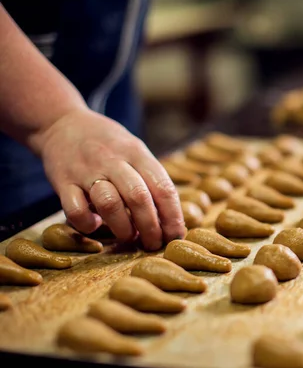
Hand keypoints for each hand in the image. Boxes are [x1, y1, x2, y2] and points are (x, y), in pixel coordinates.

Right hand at [39, 108, 185, 249]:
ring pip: (109, 204)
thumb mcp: (135, 150)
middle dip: (151, 227)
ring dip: (123, 228)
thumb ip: (150, 178)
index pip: (163, 187)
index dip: (173, 216)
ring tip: (128, 237)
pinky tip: (94, 225)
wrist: (62, 123)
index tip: (175, 236)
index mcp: (137, 153)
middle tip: (153, 244)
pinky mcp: (62, 182)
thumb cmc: (108, 145)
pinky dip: (87, 224)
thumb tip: (170, 219)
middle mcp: (113, 160)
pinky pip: (75, 210)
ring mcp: (86, 171)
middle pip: (139, 197)